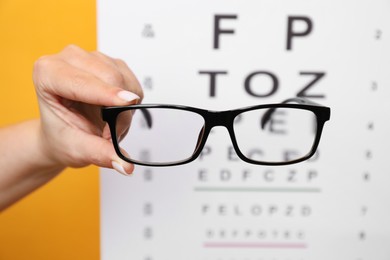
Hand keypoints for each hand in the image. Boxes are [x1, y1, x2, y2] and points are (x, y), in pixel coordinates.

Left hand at [33, 45, 142, 174]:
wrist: (63, 134)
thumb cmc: (61, 136)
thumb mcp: (76, 150)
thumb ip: (100, 154)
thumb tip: (125, 164)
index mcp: (47, 73)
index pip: (82, 81)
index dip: (108, 93)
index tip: (129, 102)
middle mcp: (68, 59)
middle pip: (109, 77)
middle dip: (118, 109)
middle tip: (110, 134)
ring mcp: (91, 57)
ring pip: (123, 78)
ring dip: (126, 107)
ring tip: (109, 124)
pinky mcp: (110, 63)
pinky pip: (132, 80)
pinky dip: (131, 100)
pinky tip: (116, 110)